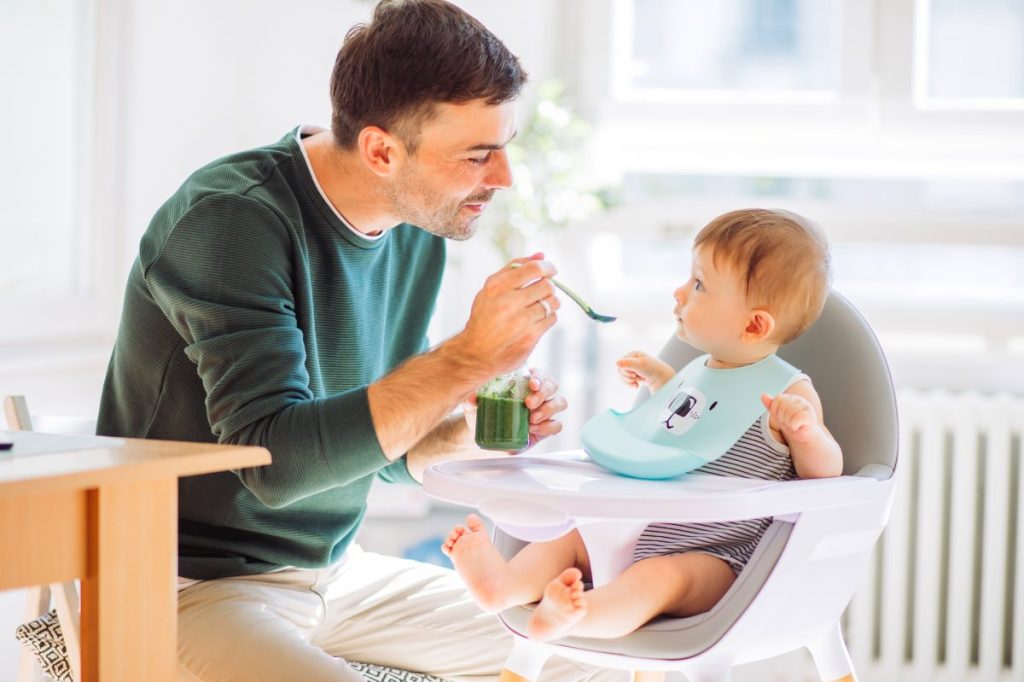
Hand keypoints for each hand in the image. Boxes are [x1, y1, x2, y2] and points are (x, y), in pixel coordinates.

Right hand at [452, 253, 560, 377]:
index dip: (547, 267)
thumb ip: (514, 269)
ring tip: (539, 307)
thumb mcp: (491, 289)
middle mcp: (508, 302)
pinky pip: (551, 319)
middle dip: (548, 287)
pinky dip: (547, 318)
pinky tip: (536, 321)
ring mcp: (520, 321)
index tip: (551, 270)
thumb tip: (541, 255)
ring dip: (550, 303)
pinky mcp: (529, 337)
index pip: (533, 269)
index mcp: (497, 287)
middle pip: (547, 285)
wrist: (475, 353)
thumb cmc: (485, 318)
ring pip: (552, 302)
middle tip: (542, 292)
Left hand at [460, 369, 565, 451]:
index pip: (539, 373)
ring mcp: (543, 411)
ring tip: (531, 419)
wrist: (482, 436)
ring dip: (548, 409)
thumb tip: (471, 396)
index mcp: (523, 382)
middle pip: (553, 385)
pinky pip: (557, 425)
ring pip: (560, 402)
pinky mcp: (545, 429)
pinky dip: (548, 427)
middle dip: (544, 393)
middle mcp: (537, 394)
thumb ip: (471, 397)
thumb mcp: (473, 404)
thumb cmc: (481, 413)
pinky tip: (532, 429)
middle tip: (529, 404)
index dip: (539, 376)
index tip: (531, 384)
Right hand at [616, 351, 674, 390]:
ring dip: (628, 381)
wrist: (664, 381)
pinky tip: (636, 385)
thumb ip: (628, 363)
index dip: (625, 370)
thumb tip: (616, 362)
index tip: (634, 374)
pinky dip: (630, 384)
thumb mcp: (641, 365)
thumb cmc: (654, 371)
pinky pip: (626, 380)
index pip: (620, 363)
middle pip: (620, 370)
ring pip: (622, 376)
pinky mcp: (636, 376)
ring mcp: (634, 369)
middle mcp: (633, 360)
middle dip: (627, 376)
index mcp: (634, 354)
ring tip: (637, 382)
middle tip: (636, 378)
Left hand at [760, 392, 820, 444]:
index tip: (781, 418)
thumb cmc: (791, 424)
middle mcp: (799, 400)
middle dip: (782, 418)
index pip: (777, 399)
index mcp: (791, 397)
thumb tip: (763, 395)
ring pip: (789, 413)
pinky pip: (797, 419)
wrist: (803, 436)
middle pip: (783, 406)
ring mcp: (806, 407)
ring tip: (792, 425)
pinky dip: (794, 426)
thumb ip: (771, 405)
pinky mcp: (810, 416)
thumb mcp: (778, 415)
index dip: (775, 411)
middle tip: (787, 423)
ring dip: (788, 423)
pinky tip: (796, 427)